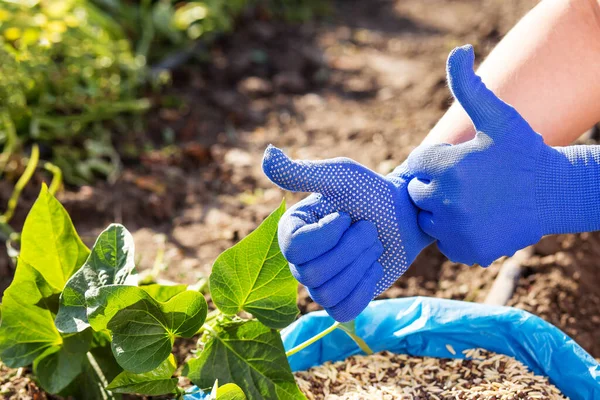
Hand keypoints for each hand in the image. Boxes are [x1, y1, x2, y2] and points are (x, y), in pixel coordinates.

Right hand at [262, 147, 431, 321]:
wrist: (405, 215)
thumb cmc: (370, 191)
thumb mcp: (338, 176)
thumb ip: (302, 172)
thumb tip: (267, 155)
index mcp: (291, 230)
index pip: (295, 248)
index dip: (327, 235)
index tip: (346, 216)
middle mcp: (298, 260)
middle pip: (313, 274)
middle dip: (351, 249)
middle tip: (369, 229)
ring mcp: (318, 283)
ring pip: (328, 294)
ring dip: (360, 266)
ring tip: (373, 245)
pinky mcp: (340, 300)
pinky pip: (343, 310)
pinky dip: (364, 289)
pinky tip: (373, 268)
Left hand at [407, 45, 547, 265]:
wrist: (555, 192)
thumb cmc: (524, 151)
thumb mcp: (496, 116)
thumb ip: (468, 87)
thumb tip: (458, 51)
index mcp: (445, 166)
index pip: (415, 165)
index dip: (436, 162)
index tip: (460, 161)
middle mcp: (445, 200)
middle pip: (418, 194)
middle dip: (435, 186)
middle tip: (467, 183)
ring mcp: (456, 230)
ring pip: (430, 221)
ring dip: (443, 213)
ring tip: (474, 201)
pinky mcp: (467, 251)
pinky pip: (445, 244)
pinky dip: (456, 236)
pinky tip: (479, 220)